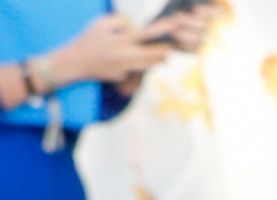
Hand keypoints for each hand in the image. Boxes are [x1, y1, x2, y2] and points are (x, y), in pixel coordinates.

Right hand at [52, 10, 200, 88]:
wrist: (76, 63)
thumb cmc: (88, 40)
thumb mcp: (100, 23)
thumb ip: (118, 22)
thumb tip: (131, 26)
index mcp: (121, 41)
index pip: (147, 34)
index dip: (163, 29)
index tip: (175, 24)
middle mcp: (126, 56)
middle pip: (154, 55)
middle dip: (166, 49)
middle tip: (177, 45)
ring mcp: (125, 69)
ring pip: (148, 65)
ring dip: (157, 59)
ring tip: (166, 54)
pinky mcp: (123, 77)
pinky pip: (135, 70)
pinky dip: (140, 66)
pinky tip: (145, 63)